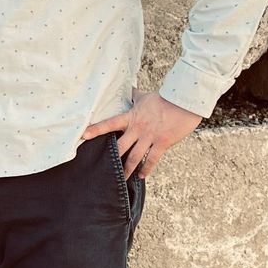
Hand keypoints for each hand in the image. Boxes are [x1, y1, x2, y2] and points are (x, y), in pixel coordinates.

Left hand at [81, 91, 202, 179]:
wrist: (184, 102)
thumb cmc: (165, 98)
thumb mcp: (145, 96)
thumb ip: (134, 95)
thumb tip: (128, 88)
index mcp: (131, 117)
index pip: (109, 124)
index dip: (96, 129)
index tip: (83, 136)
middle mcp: (138, 129)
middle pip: (119, 146)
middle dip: (110, 158)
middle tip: (100, 169)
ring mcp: (150, 137)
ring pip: (134, 157)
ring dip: (126, 169)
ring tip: (119, 179)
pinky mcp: (162, 143)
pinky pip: (152, 160)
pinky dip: (146, 169)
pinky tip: (141, 176)